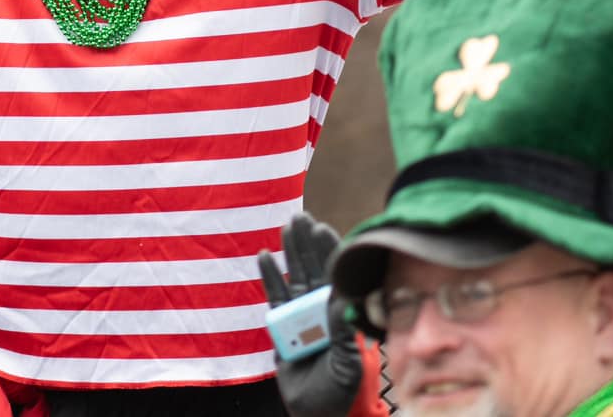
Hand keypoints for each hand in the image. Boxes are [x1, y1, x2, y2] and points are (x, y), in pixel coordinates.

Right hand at [258, 213, 364, 416]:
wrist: (315, 413)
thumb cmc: (339, 389)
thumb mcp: (347, 363)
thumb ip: (343, 333)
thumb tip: (341, 301)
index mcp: (341, 313)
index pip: (336, 276)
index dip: (330, 251)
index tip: (324, 228)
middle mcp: (321, 308)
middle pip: (313, 269)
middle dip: (308, 242)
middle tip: (301, 216)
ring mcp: (300, 315)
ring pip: (294, 276)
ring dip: (290, 251)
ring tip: (286, 225)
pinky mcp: (281, 325)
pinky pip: (274, 296)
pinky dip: (269, 276)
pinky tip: (264, 255)